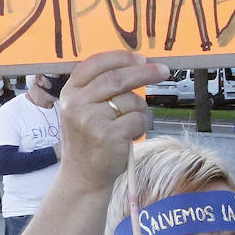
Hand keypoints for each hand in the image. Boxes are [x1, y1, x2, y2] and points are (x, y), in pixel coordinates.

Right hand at [52, 51, 167, 191]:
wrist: (83, 175)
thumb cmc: (89, 139)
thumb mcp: (83, 109)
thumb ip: (99, 88)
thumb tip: (138, 65)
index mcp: (70, 92)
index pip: (95, 64)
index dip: (121, 58)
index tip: (141, 58)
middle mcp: (77, 104)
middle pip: (118, 78)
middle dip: (145, 73)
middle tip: (163, 71)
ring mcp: (91, 120)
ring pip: (132, 101)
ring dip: (140, 111)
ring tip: (129, 125)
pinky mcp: (108, 136)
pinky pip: (138, 119)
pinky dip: (141, 126)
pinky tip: (130, 136)